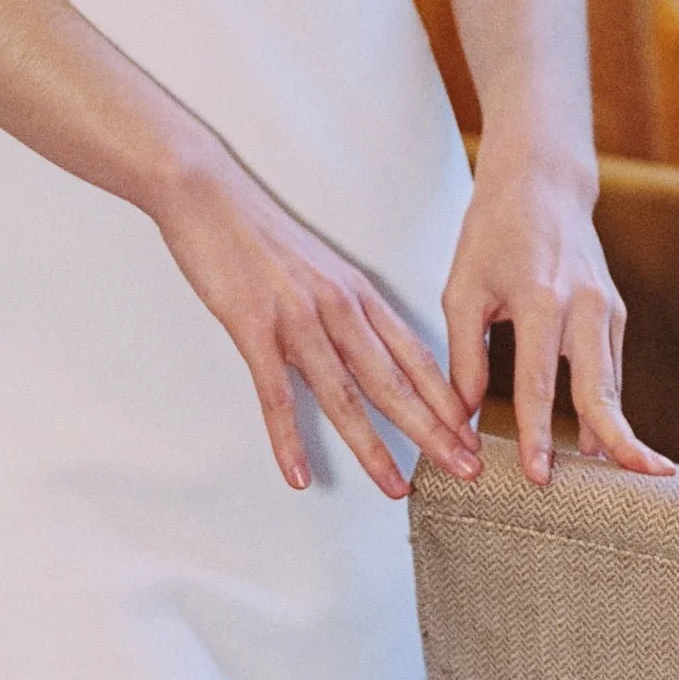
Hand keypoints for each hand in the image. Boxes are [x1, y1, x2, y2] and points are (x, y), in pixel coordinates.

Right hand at [154, 149, 483, 498]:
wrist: (207, 193)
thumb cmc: (259, 232)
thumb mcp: (319, 268)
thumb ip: (345, 309)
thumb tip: (367, 350)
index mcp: (357, 293)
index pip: (414, 355)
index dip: (446, 400)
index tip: (471, 436)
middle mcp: (338, 307)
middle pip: (394, 381)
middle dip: (434, 431)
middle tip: (467, 469)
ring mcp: (297, 318)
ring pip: (345, 395)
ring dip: (374, 447)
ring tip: (397, 486)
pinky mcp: (254, 327)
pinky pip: (276, 394)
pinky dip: (288, 439)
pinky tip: (298, 473)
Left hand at [442, 156, 676, 486]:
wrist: (543, 179)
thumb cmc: (494, 230)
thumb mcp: (463, 286)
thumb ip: (463, 354)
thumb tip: (464, 417)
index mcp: (540, 297)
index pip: (539, 382)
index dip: (537, 434)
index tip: (538, 476)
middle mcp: (583, 305)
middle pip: (602, 389)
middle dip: (615, 441)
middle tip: (627, 484)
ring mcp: (605, 308)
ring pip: (614, 384)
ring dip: (616, 431)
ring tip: (624, 479)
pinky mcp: (614, 312)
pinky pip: (611, 368)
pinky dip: (609, 405)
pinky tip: (600, 441)